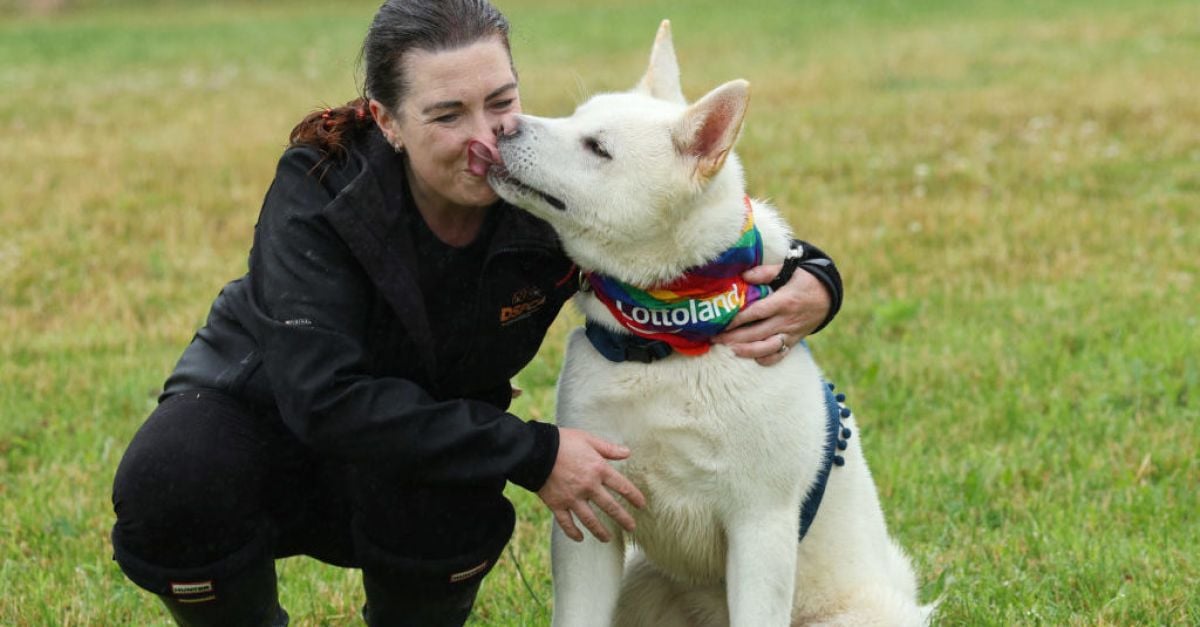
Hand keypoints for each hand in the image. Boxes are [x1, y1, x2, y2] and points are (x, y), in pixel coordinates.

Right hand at [537, 428, 645, 542]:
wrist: (535, 450)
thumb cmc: (563, 441)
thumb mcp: (588, 439)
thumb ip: (608, 449)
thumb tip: (627, 452)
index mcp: (598, 469)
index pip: (622, 486)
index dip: (634, 496)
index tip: (641, 505)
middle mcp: (588, 487)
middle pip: (610, 507)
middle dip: (623, 519)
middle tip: (632, 528)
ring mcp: (572, 498)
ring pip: (590, 520)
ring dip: (600, 531)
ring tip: (607, 539)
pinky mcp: (557, 504)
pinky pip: (566, 523)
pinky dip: (573, 532)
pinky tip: (579, 538)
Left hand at [712, 265, 831, 365]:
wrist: (828, 296)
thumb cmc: (803, 280)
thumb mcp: (788, 270)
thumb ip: (765, 273)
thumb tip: (743, 276)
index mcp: (784, 301)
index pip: (757, 312)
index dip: (738, 319)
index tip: (721, 323)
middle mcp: (786, 320)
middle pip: (758, 333)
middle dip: (735, 338)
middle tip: (715, 339)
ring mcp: (791, 333)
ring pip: (768, 347)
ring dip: (748, 351)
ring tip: (729, 350)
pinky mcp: (794, 341)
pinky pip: (780, 355)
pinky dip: (766, 359)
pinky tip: (752, 357)